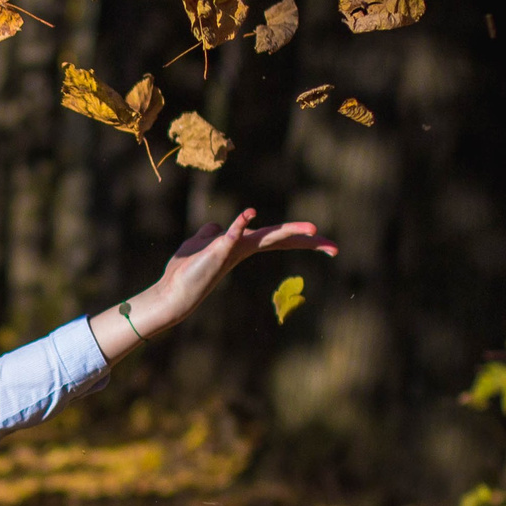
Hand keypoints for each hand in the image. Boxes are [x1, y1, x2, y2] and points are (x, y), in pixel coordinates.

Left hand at [105, 208, 336, 361]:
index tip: (326, 242)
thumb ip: (212, 233)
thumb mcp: (201, 243)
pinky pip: (231, 234)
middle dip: (307, 242)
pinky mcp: (218, 251)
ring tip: (312, 228)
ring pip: (265, 237)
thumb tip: (218, 226)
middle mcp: (241, 248)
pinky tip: (250, 213)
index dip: (300, 238)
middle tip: (334, 247)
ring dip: (288, 231)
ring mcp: (231, 250)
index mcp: (242, 245)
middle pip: (280, 240)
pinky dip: (239, 223)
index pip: (276, 239)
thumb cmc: (185, 271)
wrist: (171, 292)